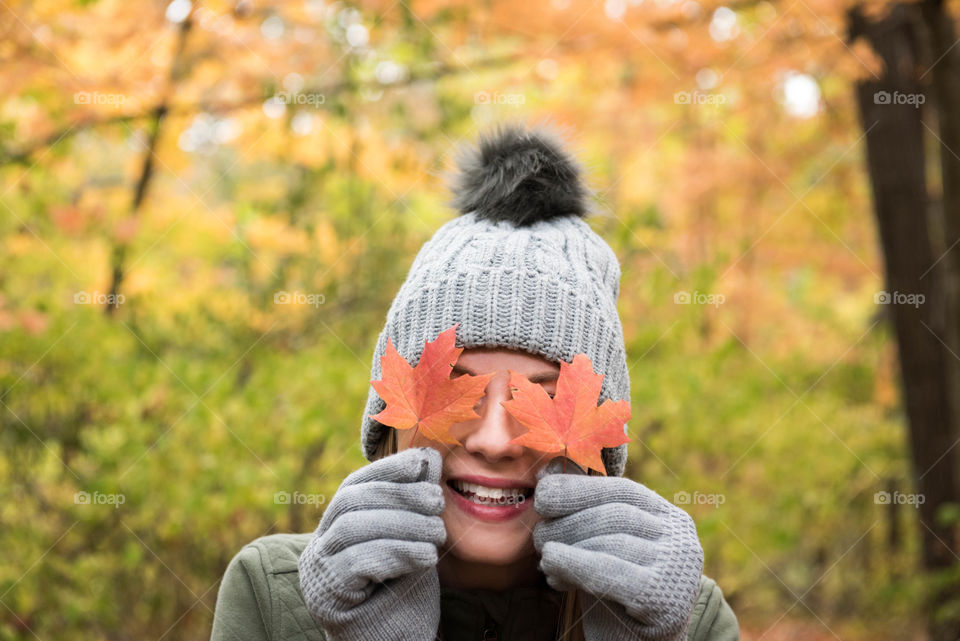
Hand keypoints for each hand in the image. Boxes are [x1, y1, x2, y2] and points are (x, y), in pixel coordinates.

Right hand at [298, 447, 446, 640]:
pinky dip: (396, 552)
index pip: (356, 483)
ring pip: (354, 525)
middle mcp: (321, 542)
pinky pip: (357, 560)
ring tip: (436, 535)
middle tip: (437, 503)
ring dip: (403, 524)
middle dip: (400, 494)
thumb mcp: (416, 542)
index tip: (422, 462)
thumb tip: (430, 456)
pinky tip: (425, 557)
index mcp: (339, 525)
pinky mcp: (325, 593)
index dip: (388, 468)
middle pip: (352, 499)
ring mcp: (317, 567)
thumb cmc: (404, 596)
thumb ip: (418, 504)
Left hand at [533, 459, 703, 640]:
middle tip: (539, 535)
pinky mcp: (664, 599)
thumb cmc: (617, 594)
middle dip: (568, 520)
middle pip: (615, 514)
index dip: (578, 487)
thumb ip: (585, 511)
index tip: (543, 491)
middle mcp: (680, 539)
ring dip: (567, 545)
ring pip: (611, 540)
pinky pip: (612, 572)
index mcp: (669, 518)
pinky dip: (576, 565)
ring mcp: (677, 569)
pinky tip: (552, 567)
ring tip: (545, 556)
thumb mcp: (603, 547)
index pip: (622, 489)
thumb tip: (547, 470)